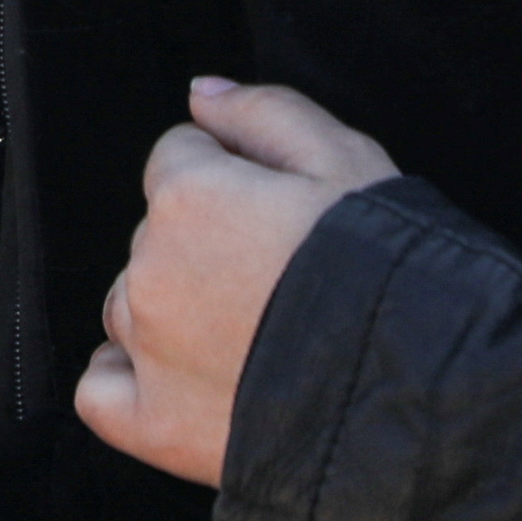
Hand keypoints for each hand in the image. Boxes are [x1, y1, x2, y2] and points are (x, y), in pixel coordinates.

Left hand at [75, 77, 397, 485]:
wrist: (422, 389)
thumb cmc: (390, 267)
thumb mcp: (345, 160)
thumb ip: (263, 112)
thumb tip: (202, 95)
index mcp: (187, 194)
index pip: (179, 158)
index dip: (233, 178)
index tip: (278, 212)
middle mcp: (150, 268)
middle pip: (154, 236)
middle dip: (204, 247)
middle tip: (278, 279)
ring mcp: (147, 350)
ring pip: (130, 307)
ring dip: (172, 312)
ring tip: (251, 334)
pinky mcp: (154, 425)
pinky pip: (100, 392)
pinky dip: (125, 381)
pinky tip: (173, 379)